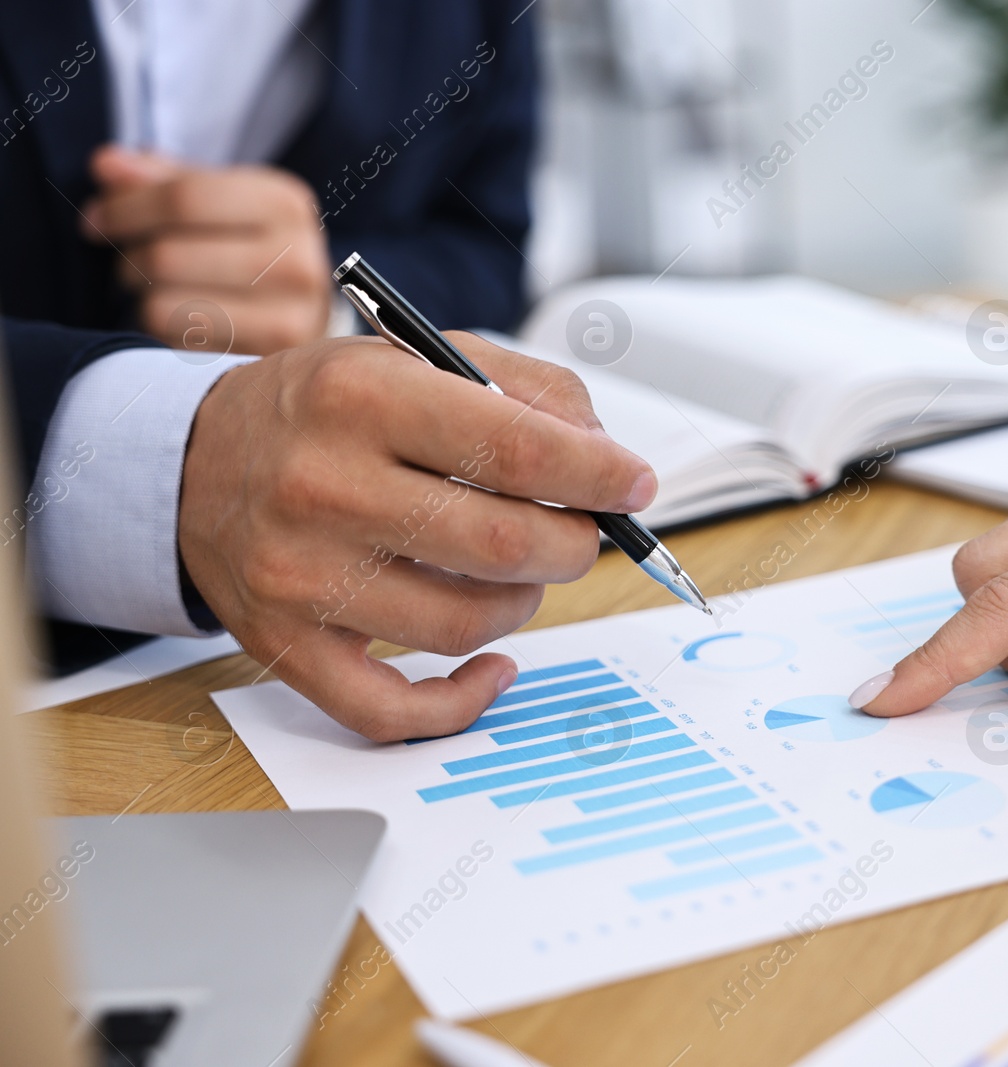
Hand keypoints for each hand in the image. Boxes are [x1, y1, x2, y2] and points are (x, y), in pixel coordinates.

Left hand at [82, 145, 330, 353]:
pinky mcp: (272, 355)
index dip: (126, 208)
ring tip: (160, 291)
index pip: (184, 198)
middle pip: (168, 254)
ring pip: (164, 303)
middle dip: (130, 258)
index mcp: (284, 202)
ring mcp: (291, 312)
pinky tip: (183, 321)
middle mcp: (297, 256)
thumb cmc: (252, 248)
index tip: (97, 220)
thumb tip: (106, 165)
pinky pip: (178, 341)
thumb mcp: (220, 201)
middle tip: (131, 263)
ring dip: (144, 297)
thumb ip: (163, 179)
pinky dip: (166, 330)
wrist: (309, 313)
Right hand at [179, 333, 656, 740]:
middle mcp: (322, 486)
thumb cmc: (325, 411)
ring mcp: (299, 576)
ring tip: (518, 573)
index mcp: (363, 398)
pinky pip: (391, 710)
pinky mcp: (286, 647)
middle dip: (569, 545)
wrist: (195, 462)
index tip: (634, 485)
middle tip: (578, 533)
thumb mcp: (417, 357)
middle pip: (499, 545)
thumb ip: (525, 390)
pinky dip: (462, 701)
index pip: (515, 448)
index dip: (596, 474)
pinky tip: (496, 667)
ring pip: (464, 625)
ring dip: (522, 605)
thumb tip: (605, 455)